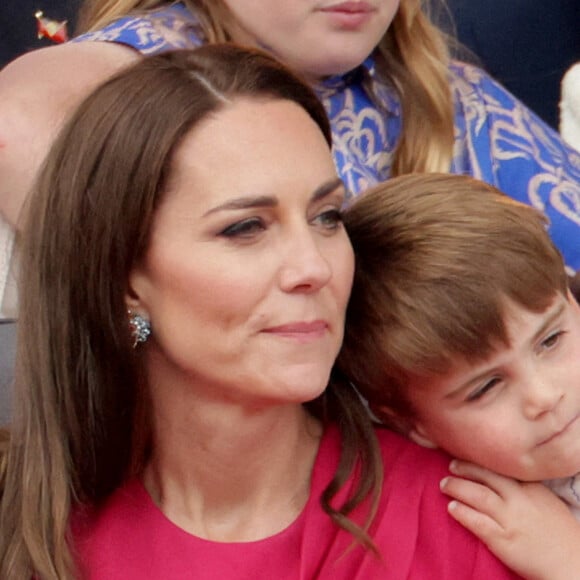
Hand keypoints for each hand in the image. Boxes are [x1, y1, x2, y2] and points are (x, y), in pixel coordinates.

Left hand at [440, 460, 579, 579]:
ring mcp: (510, 519)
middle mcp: (519, 500)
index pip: (501, 467)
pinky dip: (462, 512)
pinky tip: (451, 507)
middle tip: (451, 466)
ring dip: (457, 487)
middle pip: (487, 476)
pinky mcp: (503, 540)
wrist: (570, 563)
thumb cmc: (558, 532)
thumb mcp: (545, 500)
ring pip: (478, 495)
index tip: (466, 454)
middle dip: (465, 468)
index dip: (481, 460)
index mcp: (531, 488)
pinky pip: (477, 522)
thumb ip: (524, 487)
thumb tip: (501, 476)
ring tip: (444, 485)